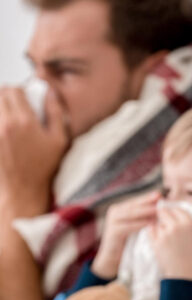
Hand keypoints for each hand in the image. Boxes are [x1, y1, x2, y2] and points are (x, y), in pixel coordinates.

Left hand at [0, 87, 68, 212]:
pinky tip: (5, 134)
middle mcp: (4, 124)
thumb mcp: (60, 141)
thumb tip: (50, 91)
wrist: (22, 191)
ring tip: (9, 122)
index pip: (14, 90)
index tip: (25, 101)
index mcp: (24, 122)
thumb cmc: (43, 168)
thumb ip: (56, 113)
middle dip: (7, 98)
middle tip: (16, 110)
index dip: (21, 93)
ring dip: (1, 110)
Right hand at [92, 191, 159, 277]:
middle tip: (160, 200)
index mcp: (120, 209)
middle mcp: (115, 212)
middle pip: (134, 205)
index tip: (160, 195)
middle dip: (147, 202)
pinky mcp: (112, 232)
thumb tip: (160, 207)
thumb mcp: (136, 226)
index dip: (147, 198)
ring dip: (145, 212)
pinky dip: (139, 225)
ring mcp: (112, 222)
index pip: (136, 201)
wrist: (113, 258)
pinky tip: (149, 224)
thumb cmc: (128, 241)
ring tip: (158, 211)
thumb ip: (144, 217)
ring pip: (131, 214)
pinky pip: (128, 227)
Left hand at [148, 204, 191, 280]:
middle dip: (163, 216)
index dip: (173, 213)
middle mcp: (177, 225)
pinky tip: (160, 242)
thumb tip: (173, 212)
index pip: (177, 208)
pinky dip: (152, 234)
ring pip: (156, 223)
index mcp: (190, 222)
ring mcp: (165, 234)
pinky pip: (150, 231)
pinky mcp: (156, 243)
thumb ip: (185, 223)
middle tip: (165, 225)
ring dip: (158, 227)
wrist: (189, 274)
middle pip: (164, 212)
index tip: (172, 217)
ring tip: (167, 240)